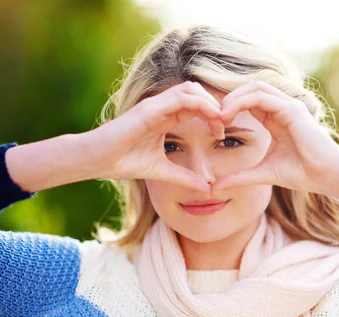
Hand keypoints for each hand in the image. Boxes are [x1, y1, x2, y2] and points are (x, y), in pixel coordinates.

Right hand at [87, 81, 225, 190]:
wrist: (97, 160)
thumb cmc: (124, 162)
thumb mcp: (163, 171)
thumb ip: (185, 176)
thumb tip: (207, 189)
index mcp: (166, 117)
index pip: (196, 106)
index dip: (213, 116)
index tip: (222, 134)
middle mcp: (162, 107)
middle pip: (197, 93)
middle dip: (216, 106)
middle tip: (225, 126)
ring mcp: (156, 104)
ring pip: (191, 89)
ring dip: (210, 102)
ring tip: (221, 121)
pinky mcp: (150, 107)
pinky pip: (181, 97)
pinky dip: (201, 104)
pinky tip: (211, 118)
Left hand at [212, 81, 338, 193]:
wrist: (325, 176)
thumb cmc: (302, 174)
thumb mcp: (263, 173)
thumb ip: (240, 177)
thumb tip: (215, 187)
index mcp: (276, 119)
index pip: (249, 102)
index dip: (230, 110)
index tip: (214, 126)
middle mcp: (283, 108)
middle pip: (249, 89)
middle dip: (228, 100)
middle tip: (212, 117)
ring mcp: (288, 105)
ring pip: (254, 87)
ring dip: (233, 98)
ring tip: (218, 115)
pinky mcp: (291, 109)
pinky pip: (261, 96)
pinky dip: (242, 102)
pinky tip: (229, 115)